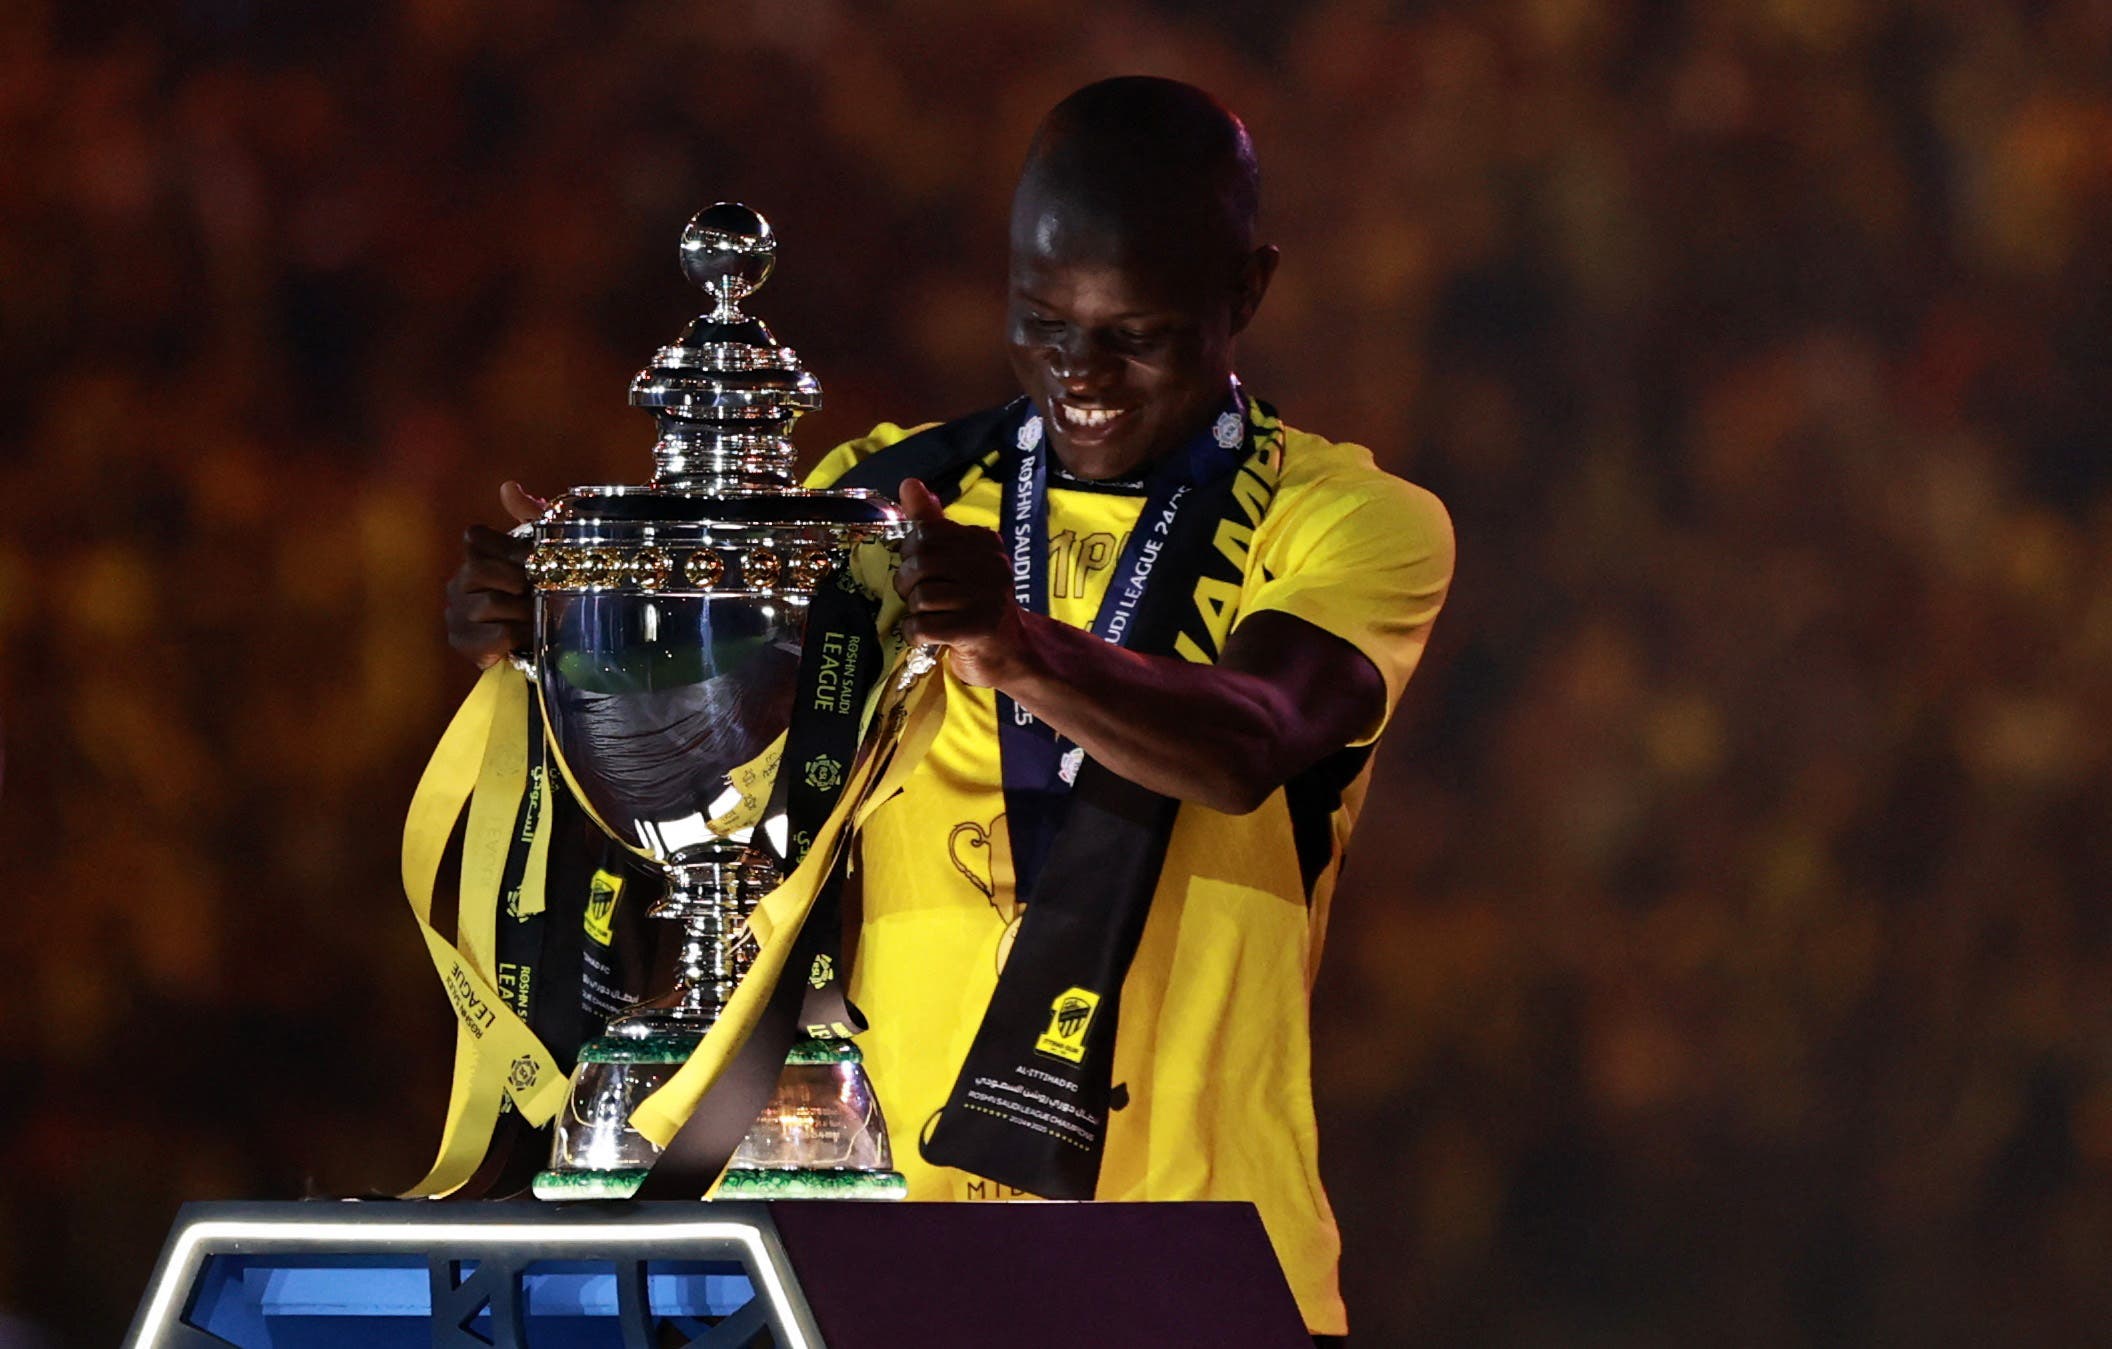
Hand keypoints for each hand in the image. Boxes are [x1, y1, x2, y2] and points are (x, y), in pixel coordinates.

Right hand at [444, 481, 543, 668]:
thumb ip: (530, 518)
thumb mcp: (542, 554)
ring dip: (524, 611)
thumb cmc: (540, 595)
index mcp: (475, 557)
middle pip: (480, 569)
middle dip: (517, 581)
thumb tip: (508, 487)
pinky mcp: (463, 643)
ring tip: (537, 616)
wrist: (541, 644)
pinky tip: (527, 636)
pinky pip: (496, 635)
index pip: (475, 537)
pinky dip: (520, 636)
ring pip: (491, 603)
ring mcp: (456, 614)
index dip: (507, 548)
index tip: (532, 561)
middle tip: (536, 591)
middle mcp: (458, 583)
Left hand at [893, 477, 1031, 687]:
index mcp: (984, 541)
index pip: (926, 533)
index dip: (912, 554)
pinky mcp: (977, 628)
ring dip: (915, 613)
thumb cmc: (975, 603)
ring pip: (920, 596)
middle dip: (908, 584)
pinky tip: (931, 636)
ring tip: (933, 617)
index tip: (925, 571)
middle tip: (919, 598)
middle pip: (921, 562)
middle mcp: (990, 563)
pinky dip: (916, 634)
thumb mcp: (957, 558)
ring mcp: (986, 596)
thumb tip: (909, 483)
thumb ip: (933, 522)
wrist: (1008, 652)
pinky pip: (922, 626)